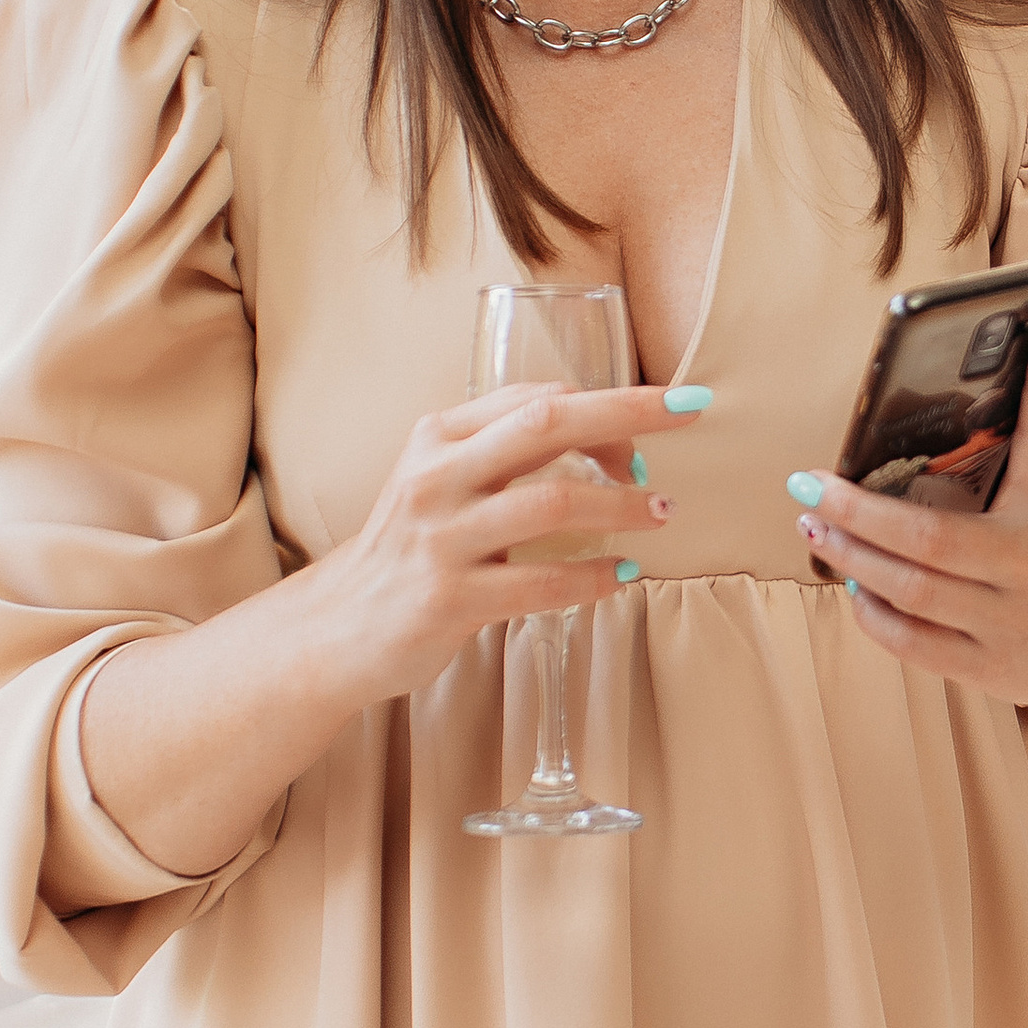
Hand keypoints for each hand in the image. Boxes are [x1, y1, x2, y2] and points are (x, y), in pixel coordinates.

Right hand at [321, 382, 696, 709]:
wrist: (336, 629)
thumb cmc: (409, 550)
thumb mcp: (442, 482)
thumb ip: (504, 453)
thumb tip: (607, 436)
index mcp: (439, 436)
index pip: (536, 398)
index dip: (607, 402)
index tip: (657, 417)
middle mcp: (437, 476)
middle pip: (548, 424)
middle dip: (629, 413)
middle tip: (691, 411)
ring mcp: (441, 538)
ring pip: (553, 502)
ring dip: (623, 504)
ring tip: (664, 512)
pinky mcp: (449, 599)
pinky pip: (540, 584)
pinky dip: (592, 578)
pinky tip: (622, 576)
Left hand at [786, 346, 1027, 711]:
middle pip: (931, 538)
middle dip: (858, 511)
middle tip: (808, 484)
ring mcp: (1006, 623)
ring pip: (910, 590)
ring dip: (850, 557)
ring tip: (812, 528)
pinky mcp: (985, 666)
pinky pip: (911, 643)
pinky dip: (871, 612)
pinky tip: (849, 582)